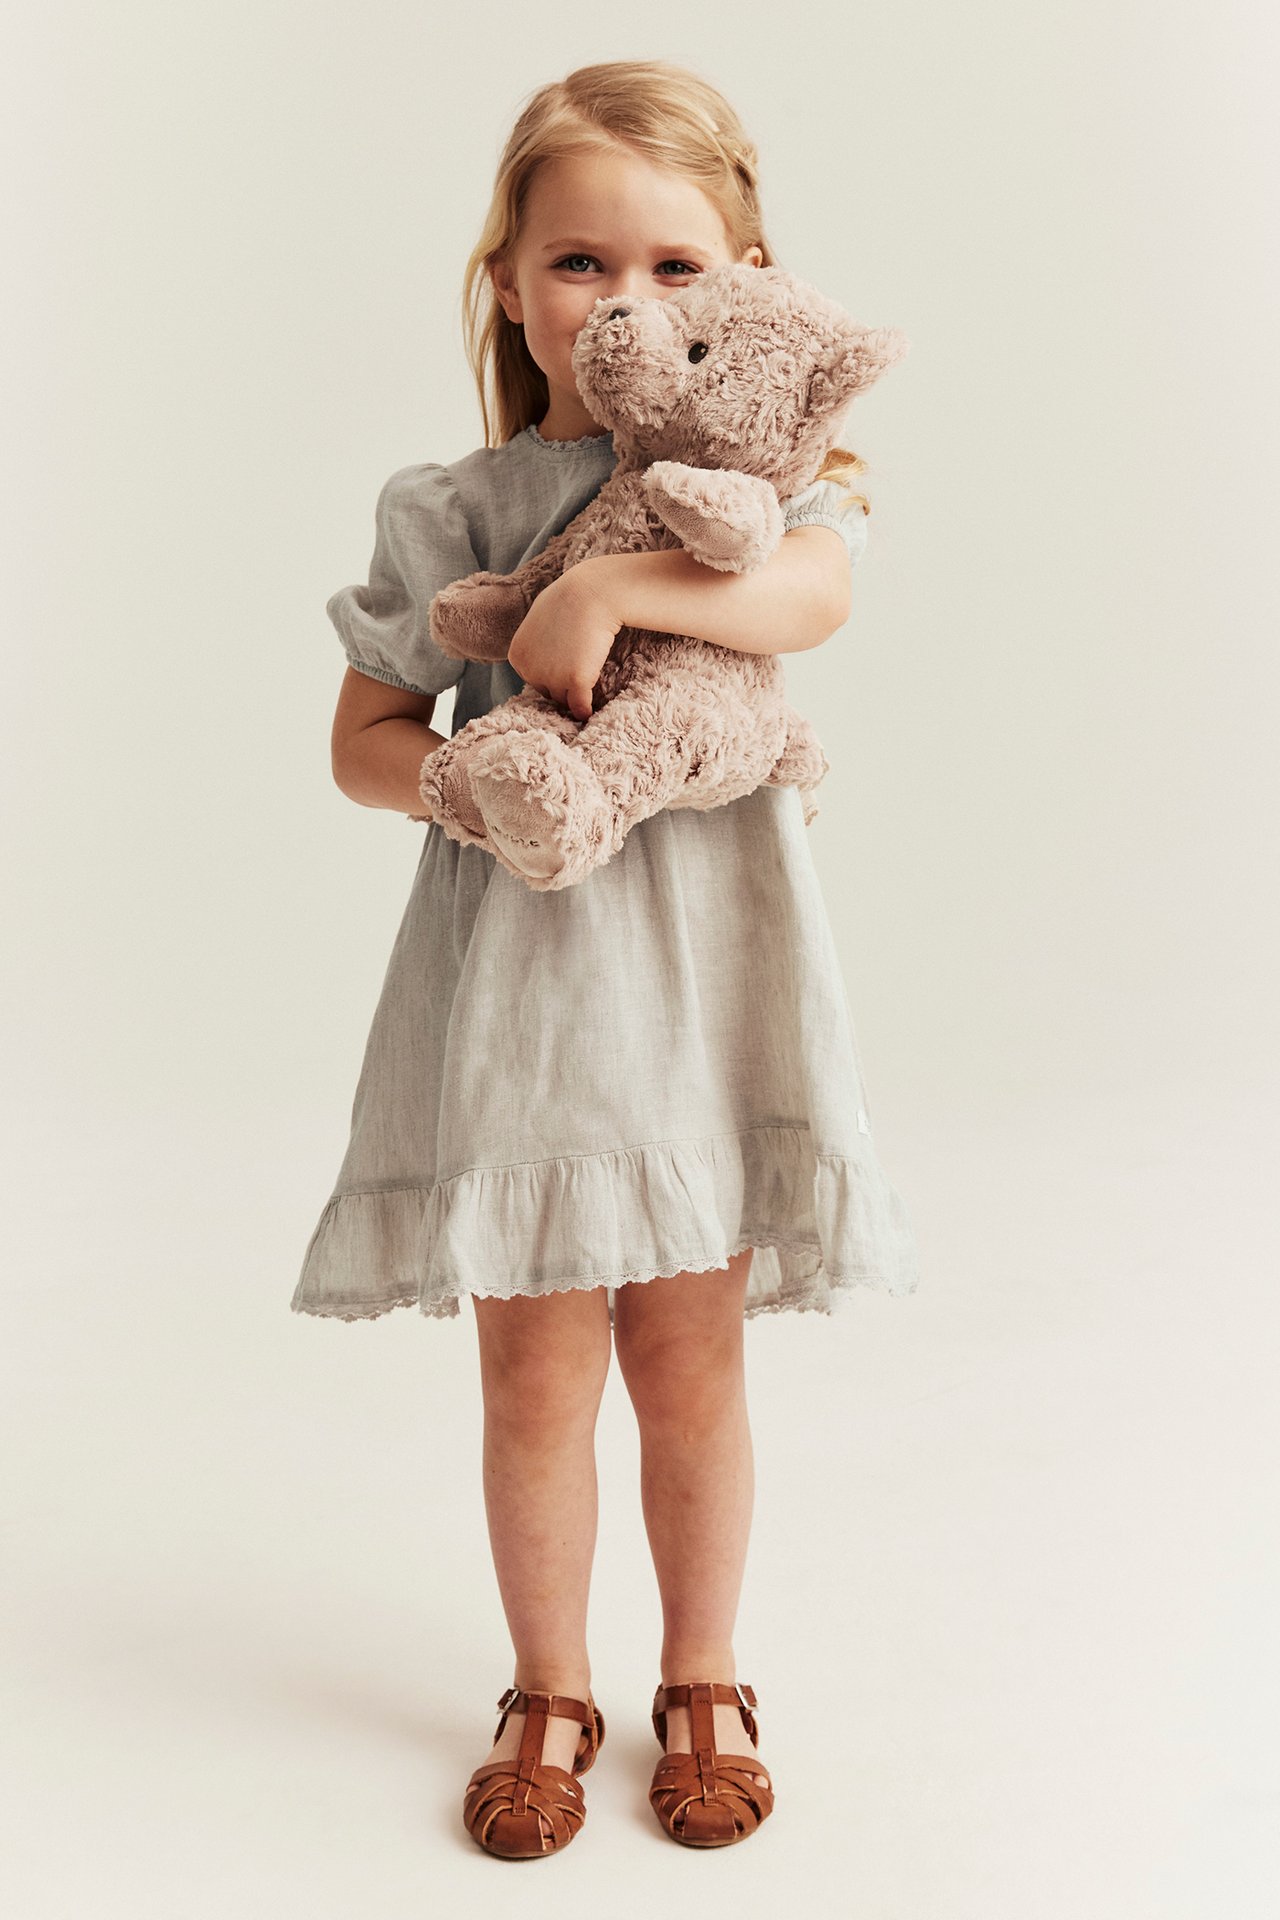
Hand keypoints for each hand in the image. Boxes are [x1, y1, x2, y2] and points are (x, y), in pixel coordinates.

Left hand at [507, 561, 622, 723]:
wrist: (591, 593)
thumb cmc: (569, 599)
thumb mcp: (539, 618)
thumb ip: (535, 641)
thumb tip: (543, 653)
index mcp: (517, 655)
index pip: (533, 677)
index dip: (550, 673)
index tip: (565, 664)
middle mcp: (530, 670)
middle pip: (547, 691)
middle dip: (561, 684)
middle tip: (580, 671)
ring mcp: (552, 678)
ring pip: (564, 699)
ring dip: (574, 695)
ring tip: (588, 682)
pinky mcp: (575, 682)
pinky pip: (579, 707)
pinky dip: (585, 711)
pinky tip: (590, 712)